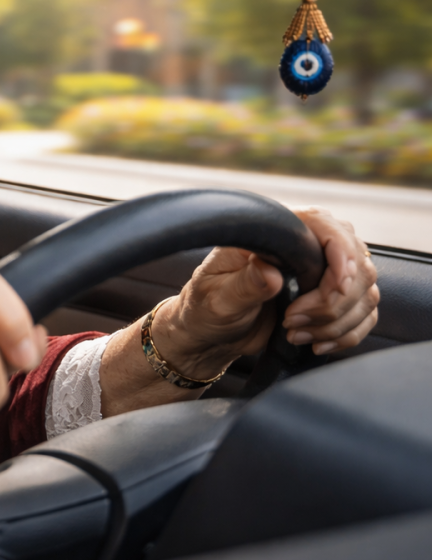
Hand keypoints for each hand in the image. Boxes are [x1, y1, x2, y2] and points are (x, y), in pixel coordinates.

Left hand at [154, 207, 379, 378]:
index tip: (335, 287)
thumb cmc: (205, 309)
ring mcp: (322, 273)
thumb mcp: (216, 298)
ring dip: (337, 321)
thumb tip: (270, 271)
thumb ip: (244, 284)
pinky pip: (364, 314)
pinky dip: (346, 333)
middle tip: (293, 321)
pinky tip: (317, 343)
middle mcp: (304, 247)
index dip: (340, 256)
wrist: (210, 334)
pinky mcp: (332, 300)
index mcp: (274, 234)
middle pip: (354, 263)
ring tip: (295, 333)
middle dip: (332, 301)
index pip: (325, 226)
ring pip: (364, 292)